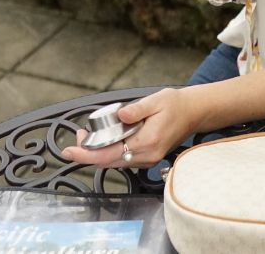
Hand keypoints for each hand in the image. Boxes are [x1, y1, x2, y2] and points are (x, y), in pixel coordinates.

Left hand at [62, 88, 195, 168]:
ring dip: (99, 153)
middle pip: (109, 162)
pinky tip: (108, 140)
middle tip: (80, 137)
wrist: (193, 113)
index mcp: (148, 141)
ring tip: (90, 137)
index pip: (110, 154)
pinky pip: (124, 160)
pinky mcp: (148, 158)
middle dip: (89, 153)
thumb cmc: (176, 104)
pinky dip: (111, 152)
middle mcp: (147, 155)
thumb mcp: (156, 100)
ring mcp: (148, 159)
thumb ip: (137, 109)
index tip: (71, 150)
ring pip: (115, 163)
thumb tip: (120, 115)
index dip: (87, 154)